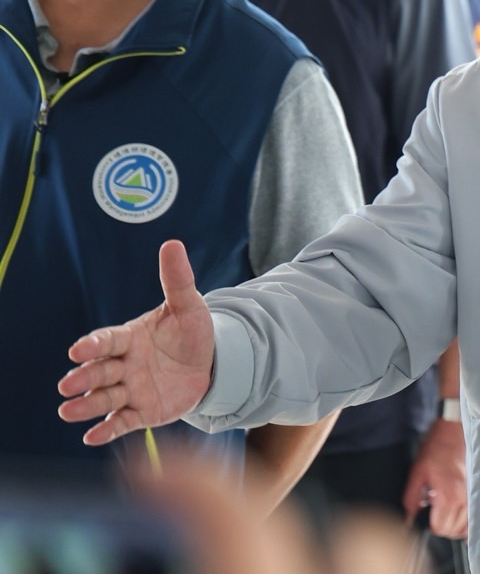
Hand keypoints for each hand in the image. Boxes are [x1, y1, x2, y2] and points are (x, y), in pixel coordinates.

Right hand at [57, 240, 215, 444]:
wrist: (211, 362)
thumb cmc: (192, 331)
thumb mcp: (188, 305)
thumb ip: (177, 279)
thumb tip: (172, 244)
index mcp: (129, 337)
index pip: (107, 340)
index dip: (93, 345)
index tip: (77, 350)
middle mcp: (124, 364)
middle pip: (100, 371)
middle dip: (83, 377)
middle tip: (68, 385)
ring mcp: (131, 389)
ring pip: (104, 398)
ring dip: (86, 404)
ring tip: (68, 410)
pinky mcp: (142, 411)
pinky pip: (123, 421)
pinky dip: (107, 429)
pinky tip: (93, 436)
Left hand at [401, 418, 467, 538]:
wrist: (453, 433)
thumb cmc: (436, 449)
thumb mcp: (417, 473)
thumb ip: (410, 499)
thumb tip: (408, 518)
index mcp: (447, 495)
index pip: (440, 528)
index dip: (430, 526)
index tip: (426, 517)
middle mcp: (462, 498)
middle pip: (452, 530)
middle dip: (441, 527)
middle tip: (433, 514)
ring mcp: (472, 495)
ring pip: (465, 527)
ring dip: (453, 526)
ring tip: (444, 515)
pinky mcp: (476, 491)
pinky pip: (473, 516)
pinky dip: (465, 521)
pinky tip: (456, 514)